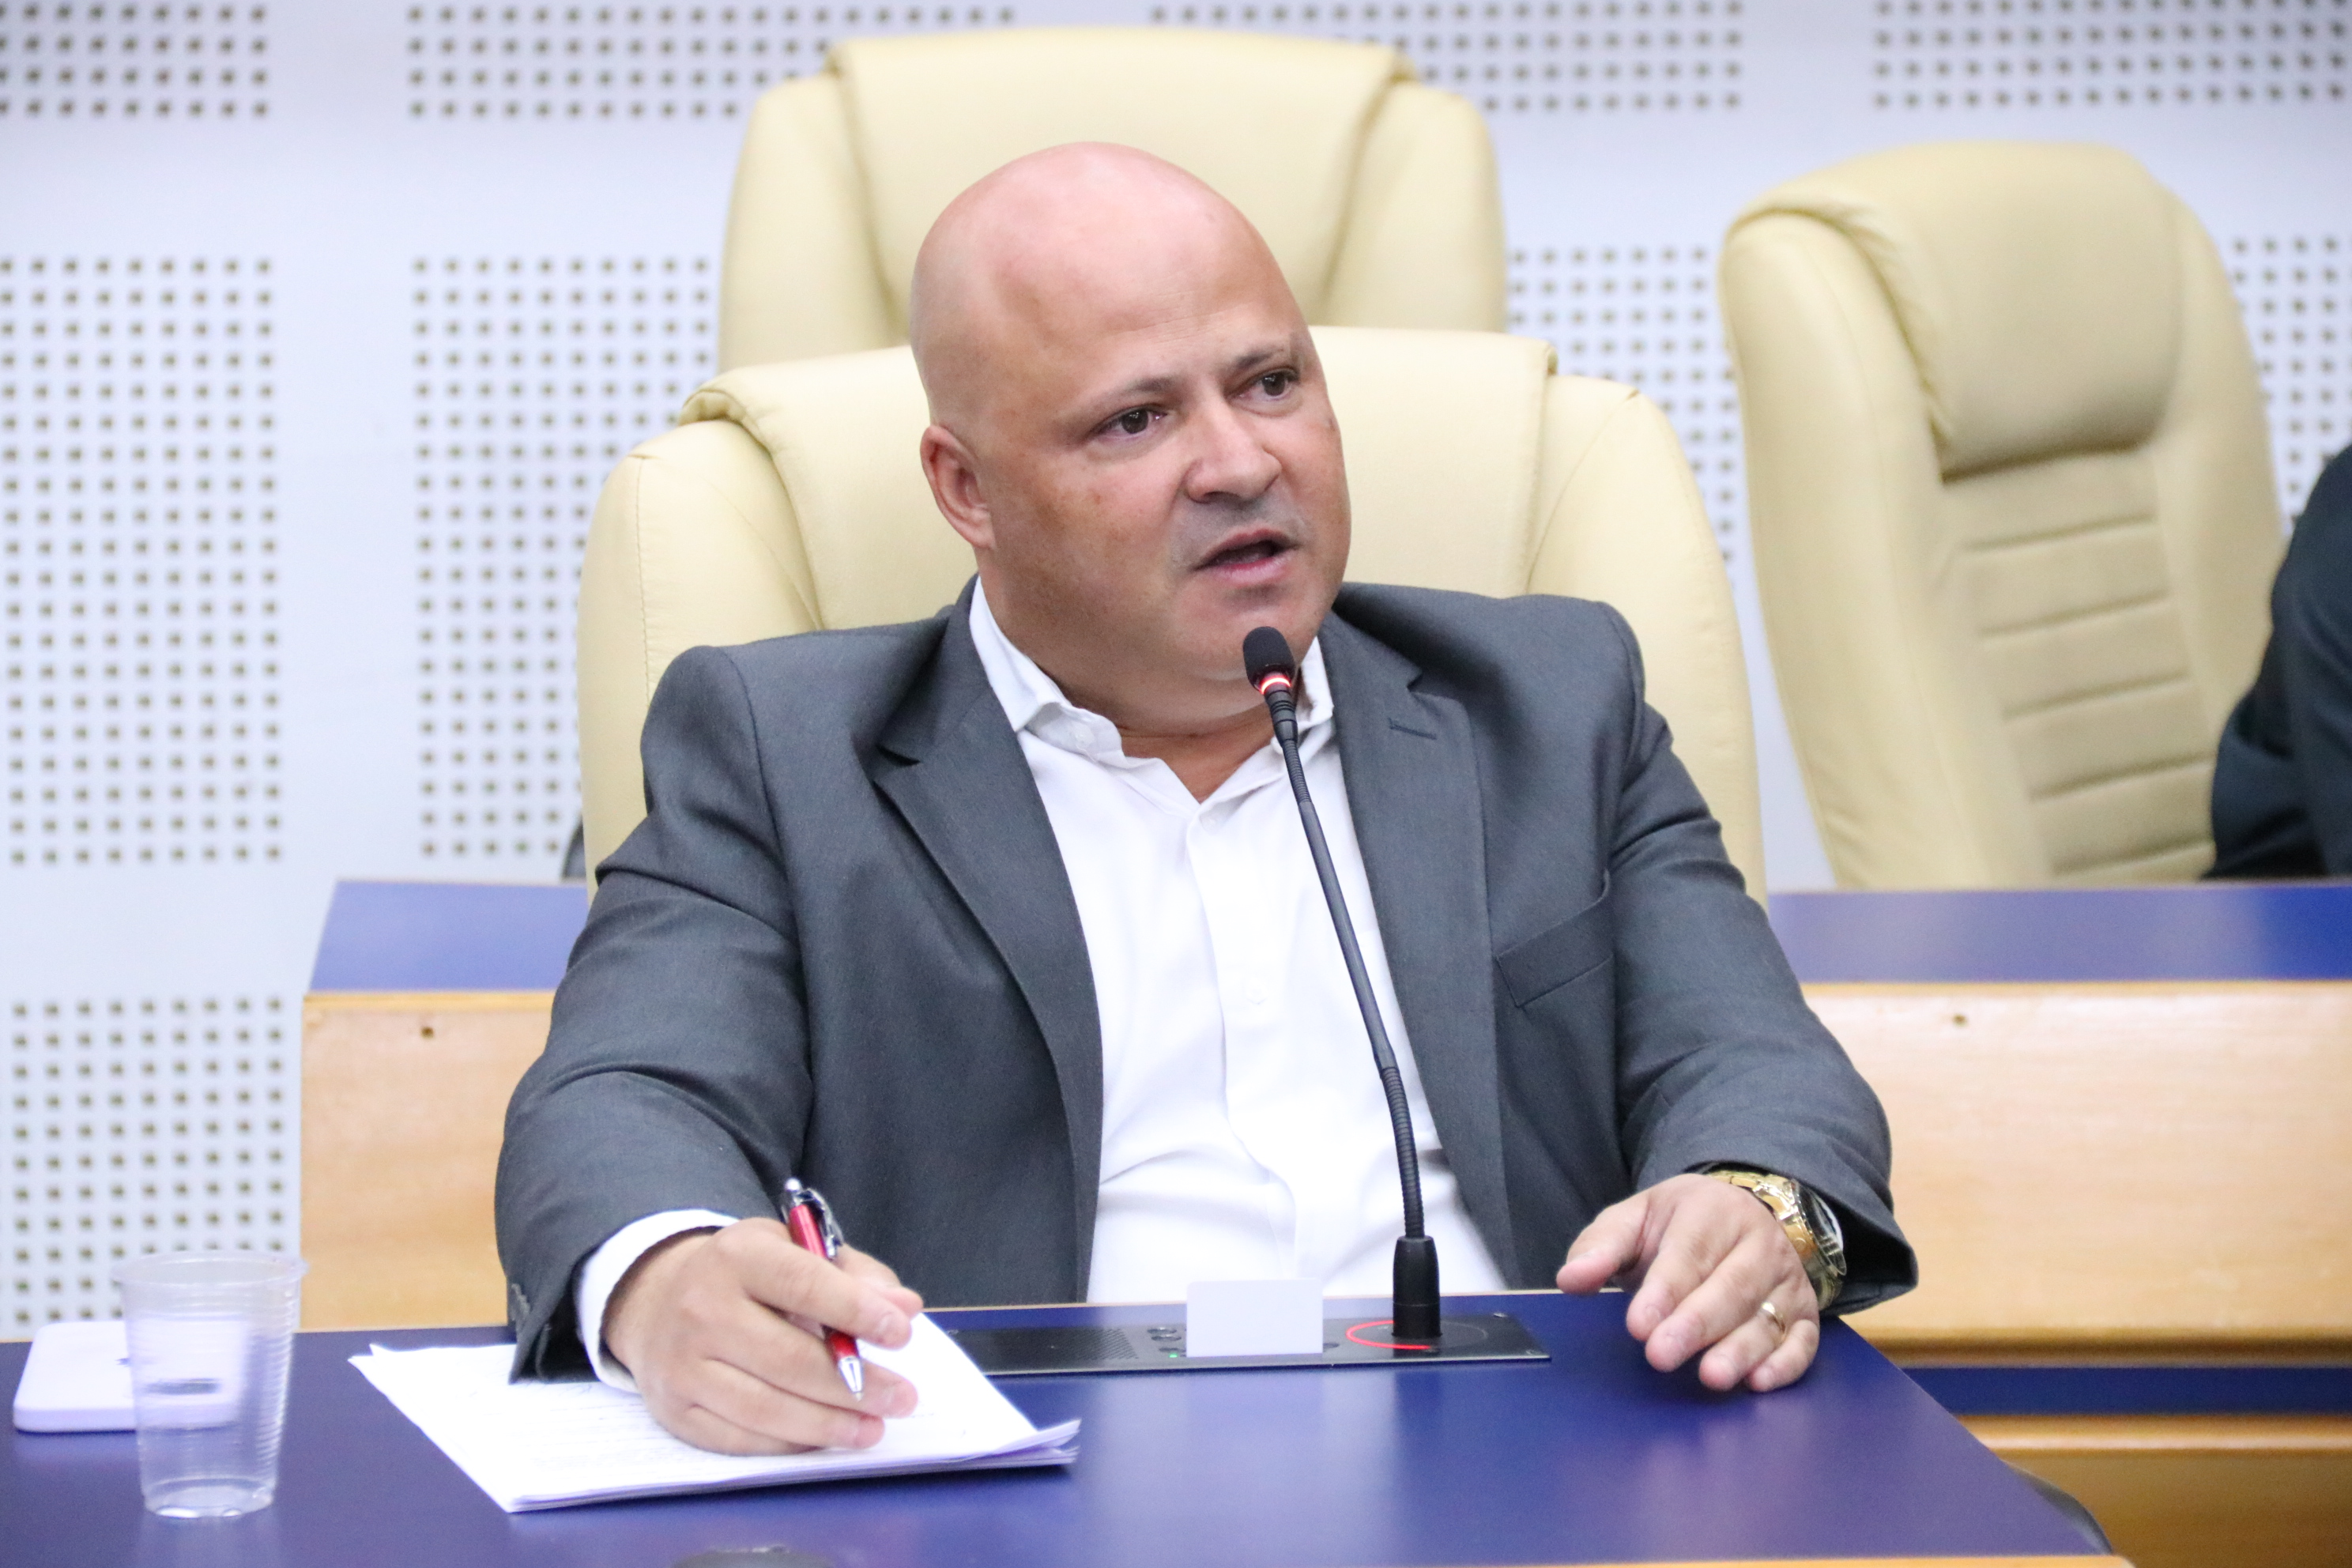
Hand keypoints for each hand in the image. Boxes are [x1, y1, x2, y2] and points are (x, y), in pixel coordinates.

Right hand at [603, 1217, 925, 1453]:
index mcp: (738, 1255)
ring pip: (765, 1407)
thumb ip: (856, 1275)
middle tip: (902, 1397)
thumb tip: (904, 1307)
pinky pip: (741, 1437)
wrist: (660, 1301)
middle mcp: (701, 1308)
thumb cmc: (751, 1276)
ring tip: (873, 1426)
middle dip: (855, 1384)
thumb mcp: (797, 1251)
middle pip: (787, 1358)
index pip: (802, 1284)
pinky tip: (826, 1437)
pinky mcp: (676, 1409)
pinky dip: (790, 1443)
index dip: (855, 1311)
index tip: (902, 1333)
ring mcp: (682, 1364)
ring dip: (828, 1424)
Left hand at [1554, 1173, 1818, 1392]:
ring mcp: (1786, 1278)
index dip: (1665, 1291)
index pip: (1689, 1253)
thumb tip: (1571, 1279)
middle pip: (1731, 1287)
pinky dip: (1786, 1363)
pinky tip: (1759, 1383)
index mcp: (1711, 1211)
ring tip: (1711, 1376)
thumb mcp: (1634, 1221)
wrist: (1737, 1214)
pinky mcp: (1804, 1311)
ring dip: (1740, 1350)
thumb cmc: (1677, 1226)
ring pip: (1767, 1317)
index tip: (1638, 1325)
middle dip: (1696, 1325)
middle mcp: (1758, 1242)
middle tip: (1661, 1356)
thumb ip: (1601, 1248)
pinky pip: (1803, 1340)